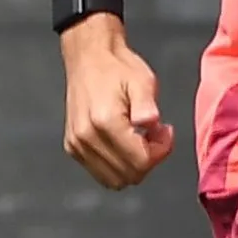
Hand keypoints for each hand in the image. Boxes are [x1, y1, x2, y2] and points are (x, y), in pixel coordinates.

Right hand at [61, 17, 175, 188]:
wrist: (89, 57)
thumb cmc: (117, 68)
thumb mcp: (142, 81)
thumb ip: (146, 105)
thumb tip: (150, 123)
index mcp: (105, 121)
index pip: (141, 162)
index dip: (160, 151)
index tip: (165, 131)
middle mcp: (86, 137)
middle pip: (129, 176)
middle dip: (149, 160)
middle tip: (154, 135)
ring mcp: (77, 144)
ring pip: (114, 180)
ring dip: (133, 165)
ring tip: (139, 139)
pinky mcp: (73, 147)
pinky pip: (101, 172)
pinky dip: (117, 165)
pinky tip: (124, 142)